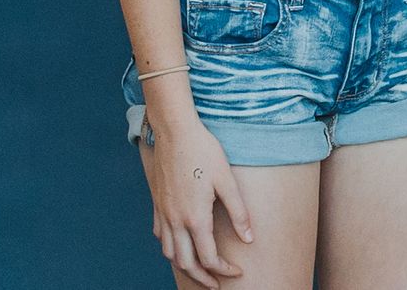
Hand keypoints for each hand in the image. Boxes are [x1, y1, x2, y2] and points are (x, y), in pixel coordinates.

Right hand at [140, 115, 251, 286]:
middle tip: (217, 284)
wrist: (175, 132)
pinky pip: (160, 235)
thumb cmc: (204, 152)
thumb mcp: (227, 180)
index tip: (237, 271)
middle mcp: (175, 221)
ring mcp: (162, 214)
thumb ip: (238, 212)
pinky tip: (180, 243)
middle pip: (185, 263)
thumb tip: (249, 238)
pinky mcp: (157, 204)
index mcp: (195, 218)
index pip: (209, 257)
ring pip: (169, 252)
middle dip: (202, 278)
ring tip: (200, 268)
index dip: (224, 270)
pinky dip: (170, 247)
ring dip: (184, 265)